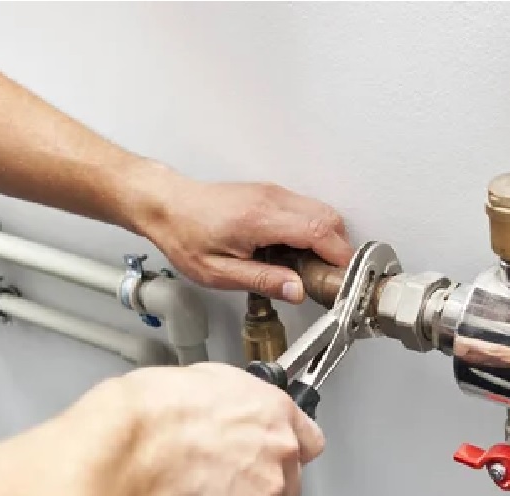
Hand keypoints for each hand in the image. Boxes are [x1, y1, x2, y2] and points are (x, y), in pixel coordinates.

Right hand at [113, 363, 323, 495]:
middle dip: (262, 487)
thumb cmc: (159, 411)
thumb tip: (223, 414)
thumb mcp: (205, 381)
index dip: (289, 455)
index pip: (309, 441)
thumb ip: (231, 406)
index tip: (275, 460)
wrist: (141, 445)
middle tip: (230, 485)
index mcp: (274, 410)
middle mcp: (279, 449)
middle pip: (289, 481)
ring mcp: (267, 488)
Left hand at [124, 160, 353, 303]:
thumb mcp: (219, 273)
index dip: (339, 256)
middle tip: (327, 277)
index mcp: (260, 219)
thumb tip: (297, 290)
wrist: (167, 205)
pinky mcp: (272, 194)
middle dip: (339, 249)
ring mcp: (274, 193)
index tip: (342, 277)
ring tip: (309, 268)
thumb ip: (263, 280)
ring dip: (327, 240)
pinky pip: (308, 209)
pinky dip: (314, 231)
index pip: (319, 231)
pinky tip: (295, 252)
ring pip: (322, 211)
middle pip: (330, 218)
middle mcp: (272, 199)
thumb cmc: (186, 235)